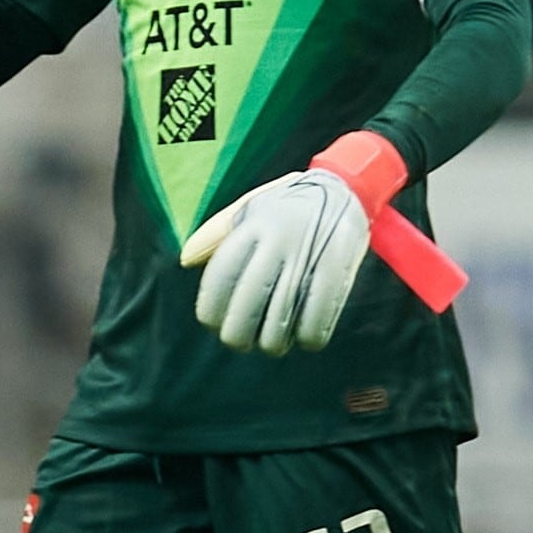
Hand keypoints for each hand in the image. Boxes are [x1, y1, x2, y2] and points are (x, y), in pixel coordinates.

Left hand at [184, 170, 366, 354]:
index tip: (213, 324)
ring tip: (274, 341)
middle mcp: (277, 240)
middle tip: (242, 341)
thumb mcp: (249, 208)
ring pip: (279, 323)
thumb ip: (215, 233)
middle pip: (246, 307)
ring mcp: (309, 257)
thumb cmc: (287, 209)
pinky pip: (315, 323)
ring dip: (273, 343)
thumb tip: (185, 260)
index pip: (220, 278)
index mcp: (251, 226)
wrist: (347, 190)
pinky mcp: (339, 271)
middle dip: (238, 336)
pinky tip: (304, 335)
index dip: (211, 311)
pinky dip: (307, 339)